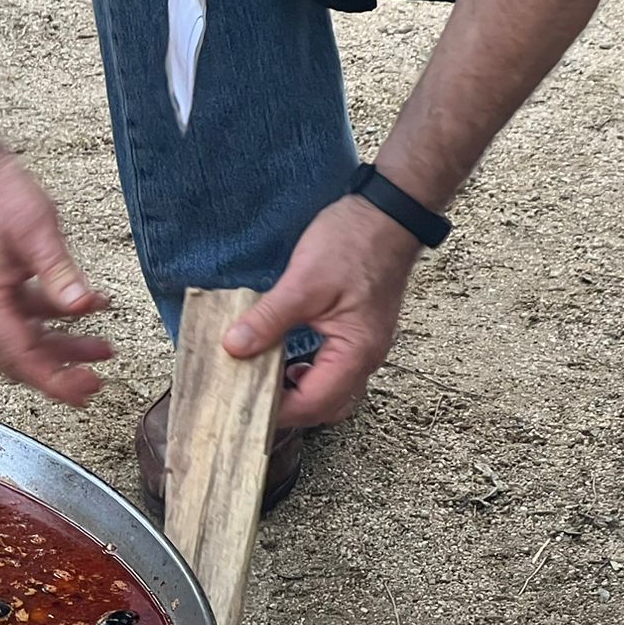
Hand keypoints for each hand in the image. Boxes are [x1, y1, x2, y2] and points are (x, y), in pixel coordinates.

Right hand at [0, 147, 113, 406]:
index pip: (19, 357)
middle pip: (20, 360)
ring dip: (64, 348)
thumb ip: (59, 273)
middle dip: (60, 374)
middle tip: (96, 384)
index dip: (54, 380)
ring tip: (105, 348)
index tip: (85, 390)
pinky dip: (58, 321)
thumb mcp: (36, 231)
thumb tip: (83, 307)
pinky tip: (91, 309)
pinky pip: (28, 319)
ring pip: (26, 342)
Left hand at [223, 194, 422, 428]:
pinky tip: (284, 362)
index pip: (313, 404)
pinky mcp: (360, 334)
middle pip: (326, 408)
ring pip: (333, 393)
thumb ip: (268, 319)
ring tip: (262, 382)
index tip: (241, 405)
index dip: (276, 412)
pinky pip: (334, 371)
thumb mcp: (302, 281)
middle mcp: (367, 357)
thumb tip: (234, 348)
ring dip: (299, 395)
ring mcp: (367, 346)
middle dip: (288, 411)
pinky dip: (309, 376)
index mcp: (356, 352)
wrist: (389, 212)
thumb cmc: (354, 242)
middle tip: (249, 398)